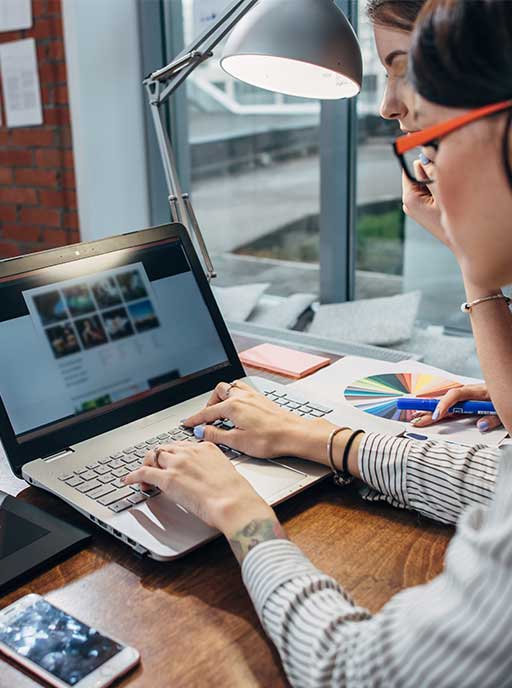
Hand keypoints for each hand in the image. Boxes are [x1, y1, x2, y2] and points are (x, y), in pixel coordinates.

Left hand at [123, 440, 273, 532]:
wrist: (234, 502)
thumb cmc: (235, 493)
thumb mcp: (225, 472)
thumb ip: (211, 469)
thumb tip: (204, 478)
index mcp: (205, 448)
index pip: (181, 445)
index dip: (171, 454)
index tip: (169, 460)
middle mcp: (189, 452)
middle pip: (164, 448)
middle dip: (156, 458)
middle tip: (153, 468)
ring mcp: (177, 464)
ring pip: (152, 457)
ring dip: (145, 465)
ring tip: (143, 476)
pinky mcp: (167, 478)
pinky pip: (143, 472)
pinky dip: (133, 476)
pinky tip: (128, 481)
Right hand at [181, 380, 308, 459]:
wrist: (294, 433)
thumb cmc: (270, 438)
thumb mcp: (238, 441)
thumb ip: (216, 435)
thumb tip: (201, 431)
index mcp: (233, 406)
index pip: (207, 412)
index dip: (195, 419)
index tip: (187, 423)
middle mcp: (242, 397)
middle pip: (219, 392)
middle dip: (209, 403)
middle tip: (206, 417)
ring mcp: (253, 396)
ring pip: (232, 387)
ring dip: (223, 396)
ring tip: (221, 410)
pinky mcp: (262, 399)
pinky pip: (243, 390)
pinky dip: (236, 396)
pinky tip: (239, 407)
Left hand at [402, 165, 451, 248]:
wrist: (459, 242)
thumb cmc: (451, 222)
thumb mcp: (443, 193)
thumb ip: (433, 173)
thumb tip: (424, 155)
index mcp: (409, 197)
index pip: (412, 167)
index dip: (427, 161)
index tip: (439, 161)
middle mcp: (408, 201)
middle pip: (419, 173)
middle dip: (433, 172)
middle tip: (446, 182)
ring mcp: (414, 205)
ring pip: (425, 180)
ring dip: (436, 181)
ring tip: (447, 194)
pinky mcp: (421, 208)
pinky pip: (429, 189)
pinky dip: (437, 189)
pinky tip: (446, 198)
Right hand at [410, 383, 501, 432]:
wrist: (510, 390)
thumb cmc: (508, 398)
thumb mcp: (503, 411)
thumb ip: (492, 419)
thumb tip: (479, 425)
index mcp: (479, 391)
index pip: (456, 395)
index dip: (444, 404)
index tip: (435, 416)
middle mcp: (471, 393)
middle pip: (446, 400)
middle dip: (429, 409)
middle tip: (414, 418)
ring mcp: (469, 398)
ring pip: (447, 404)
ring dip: (433, 411)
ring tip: (418, 419)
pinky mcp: (469, 403)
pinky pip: (452, 407)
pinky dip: (441, 411)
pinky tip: (431, 416)